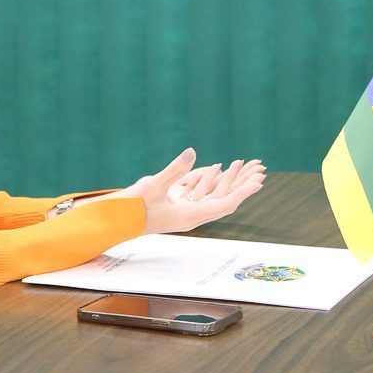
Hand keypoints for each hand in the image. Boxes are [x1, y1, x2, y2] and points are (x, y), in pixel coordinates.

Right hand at [113, 149, 264, 234]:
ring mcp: (182, 209)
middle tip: (259, 168)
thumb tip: (192, 152)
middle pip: (223, 198)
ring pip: (212, 194)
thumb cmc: (131, 207)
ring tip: (242, 163)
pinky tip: (215, 168)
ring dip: (227, 179)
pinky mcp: (173, 204)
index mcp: (189, 216)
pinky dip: (207, 179)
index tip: (258, 181)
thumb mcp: (153, 186)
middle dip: (241, 183)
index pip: (224, 204)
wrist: (113, 220)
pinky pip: (197, 192)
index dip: (242, 192)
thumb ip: (174, 170)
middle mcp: (190, 215)